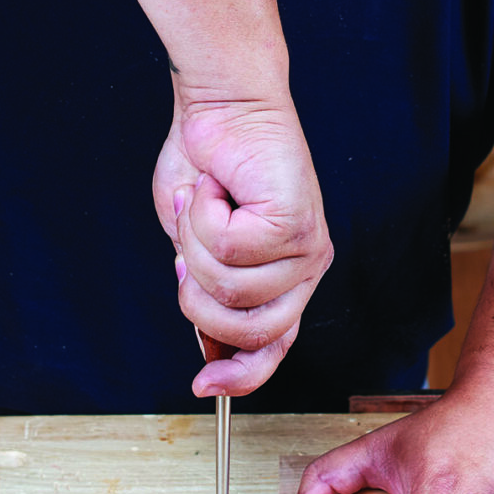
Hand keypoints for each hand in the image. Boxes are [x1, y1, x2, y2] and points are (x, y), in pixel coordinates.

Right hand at [156, 90, 333, 396]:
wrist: (223, 106)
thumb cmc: (208, 169)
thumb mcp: (194, 246)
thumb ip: (205, 294)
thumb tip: (207, 346)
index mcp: (285, 282)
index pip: (273, 348)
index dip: (239, 376)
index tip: (203, 387)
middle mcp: (305, 272)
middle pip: (248, 330)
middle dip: (197, 299)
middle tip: (186, 251)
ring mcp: (307, 251)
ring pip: (231, 289)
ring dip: (194, 246)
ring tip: (204, 206)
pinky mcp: (297, 225)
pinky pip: (228, 250)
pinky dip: (202, 216)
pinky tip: (214, 187)